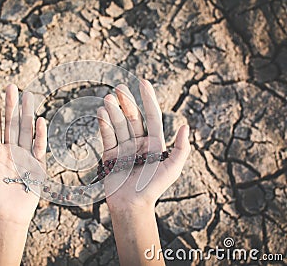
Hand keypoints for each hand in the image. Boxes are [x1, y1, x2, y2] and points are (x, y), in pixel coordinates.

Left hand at [0, 85, 46, 224]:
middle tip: (12, 86)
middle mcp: (10, 150)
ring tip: (28, 95)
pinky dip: (40, 134)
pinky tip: (40, 120)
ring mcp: (24, 156)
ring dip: (27, 112)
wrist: (5, 216)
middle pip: (11, 122)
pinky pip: (39, 146)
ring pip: (25, 129)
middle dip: (11, 104)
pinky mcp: (37, 165)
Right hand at [97, 80, 190, 211]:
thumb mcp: (172, 169)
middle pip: (132, 117)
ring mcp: (124, 147)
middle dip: (126, 102)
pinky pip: (107, 136)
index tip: (143, 82)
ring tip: (107, 99)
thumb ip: (180, 148)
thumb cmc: (153, 188)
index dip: (148, 99)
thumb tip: (186, 125)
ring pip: (118, 125)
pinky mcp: (110, 154)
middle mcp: (139, 142)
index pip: (151, 116)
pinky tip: (102, 113)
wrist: (132, 205)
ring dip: (113, 111)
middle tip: (119, 88)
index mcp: (154, 143)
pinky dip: (104, 125)